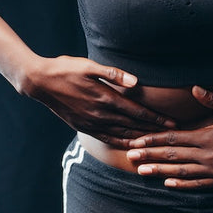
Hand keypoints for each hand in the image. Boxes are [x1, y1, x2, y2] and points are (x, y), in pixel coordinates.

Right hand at [19, 56, 175, 147]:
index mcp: (105, 98)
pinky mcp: (84, 127)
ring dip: (141, 139)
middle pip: (134, 126)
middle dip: (154, 131)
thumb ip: (114, 74)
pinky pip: (107, 139)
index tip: (172, 124)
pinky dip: (121, 143)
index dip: (156, 119)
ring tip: (157, 144)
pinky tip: (131, 146)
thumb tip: (135, 82)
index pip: (137, 112)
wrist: (40, 83)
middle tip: (172, 137)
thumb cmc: (66, 69)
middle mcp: (101, 114)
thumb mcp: (89, 66)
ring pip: (122, 134)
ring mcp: (92, 123)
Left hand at [126, 86, 212, 188]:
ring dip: (160, 172)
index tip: (137, 142)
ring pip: (182, 172)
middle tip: (130, 157)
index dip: (153, 140)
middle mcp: (208, 155)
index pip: (173, 139)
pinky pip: (199, 184)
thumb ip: (211, 99)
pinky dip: (183, 184)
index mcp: (207, 136)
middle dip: (149, 156)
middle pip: (172, 156)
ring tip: (142, 172)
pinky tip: (168, 184)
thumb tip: (195, 87)